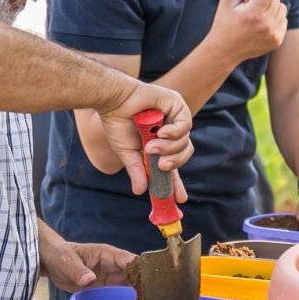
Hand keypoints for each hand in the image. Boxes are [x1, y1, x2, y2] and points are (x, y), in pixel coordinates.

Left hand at [38, 224, 135, 293]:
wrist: (53, 262)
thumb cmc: (61, 256)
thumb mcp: (68, 262)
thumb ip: (79, 271)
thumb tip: (89, 280)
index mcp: (108, 254)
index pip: (130, 260)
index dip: (141, 270)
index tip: (150, 283)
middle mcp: (113, 266)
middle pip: (135, 274)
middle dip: (144, 285)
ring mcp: (110, 277)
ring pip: (130, 285)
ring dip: (137, 295)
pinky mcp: (106, 287)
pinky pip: (119, 294)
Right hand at [97, 81, 193, 195]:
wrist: (113, 101)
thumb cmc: (117, 123)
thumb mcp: (128, 153)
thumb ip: (137, 170)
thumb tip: (140, 191)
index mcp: (159, 144)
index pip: (173, 165)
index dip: (177, 182)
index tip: (181, 199)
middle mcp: (169, 132)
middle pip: (184, 153)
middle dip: (174, 163)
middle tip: (162, 165)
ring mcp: (174, 118)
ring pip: (184, 141)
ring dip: (168, 148)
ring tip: (150, 146)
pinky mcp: (177, 105)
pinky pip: (185, 125)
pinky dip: (174, 132)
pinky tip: (162, 132)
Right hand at [207, 0, 290, 63]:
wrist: (224, 51)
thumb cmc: (225, 21)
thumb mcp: (228, 0)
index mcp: (252, 13)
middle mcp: (265, 25)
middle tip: (249, 5)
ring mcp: (273, 35)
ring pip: (282, 8)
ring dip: (271, 6)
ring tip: (256, 15)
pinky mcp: (277, 41)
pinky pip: (283, 19)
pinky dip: (274, 17)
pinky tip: (261, 24)